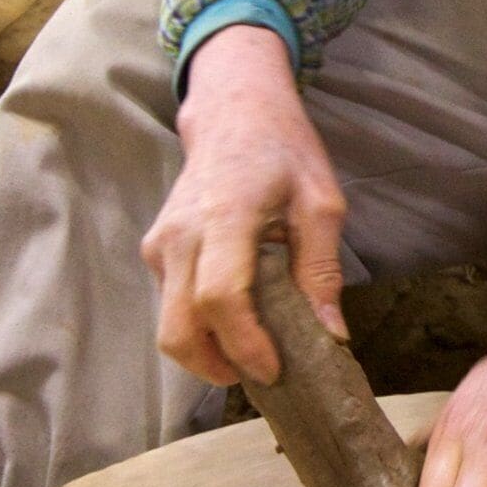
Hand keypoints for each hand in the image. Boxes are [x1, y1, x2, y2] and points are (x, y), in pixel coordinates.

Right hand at [141, 25, 346, 387]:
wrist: (234, 112)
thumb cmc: (283, 152)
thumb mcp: (321, 203)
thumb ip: (322, 270)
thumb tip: (331, 335)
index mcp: (225, 218)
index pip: (220, 297)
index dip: (244, 344)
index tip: (274, 370)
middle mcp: (181, 235)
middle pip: (178, 327)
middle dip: (216, 366)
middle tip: (261, 374)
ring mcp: (161, 244)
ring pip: (169, 323)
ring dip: (207, 350)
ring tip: (253, 349)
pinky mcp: (155, 249)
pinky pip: (171, 303)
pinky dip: (200, 324)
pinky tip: (238, 316)